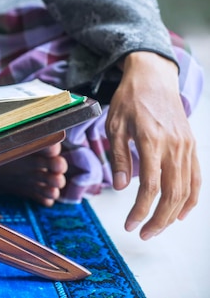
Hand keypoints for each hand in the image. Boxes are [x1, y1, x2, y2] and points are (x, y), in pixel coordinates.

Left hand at [106, 51, 199, 239]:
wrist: (153, 77)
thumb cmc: (129, 100)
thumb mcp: (114, 125)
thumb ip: (118, 157)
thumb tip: (118, 187)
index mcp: (152, 141)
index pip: (149, 186)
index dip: (140, 210)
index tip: (129, 224)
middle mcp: (174, 146)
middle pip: (171, 193)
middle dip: (157, 219)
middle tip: (142, 233)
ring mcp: (186, 146)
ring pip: (185, 190)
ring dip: (172, 214)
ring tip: (156, 228)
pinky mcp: (192, 146)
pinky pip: (196, 178)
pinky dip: (191, 198)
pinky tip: (180, 213)